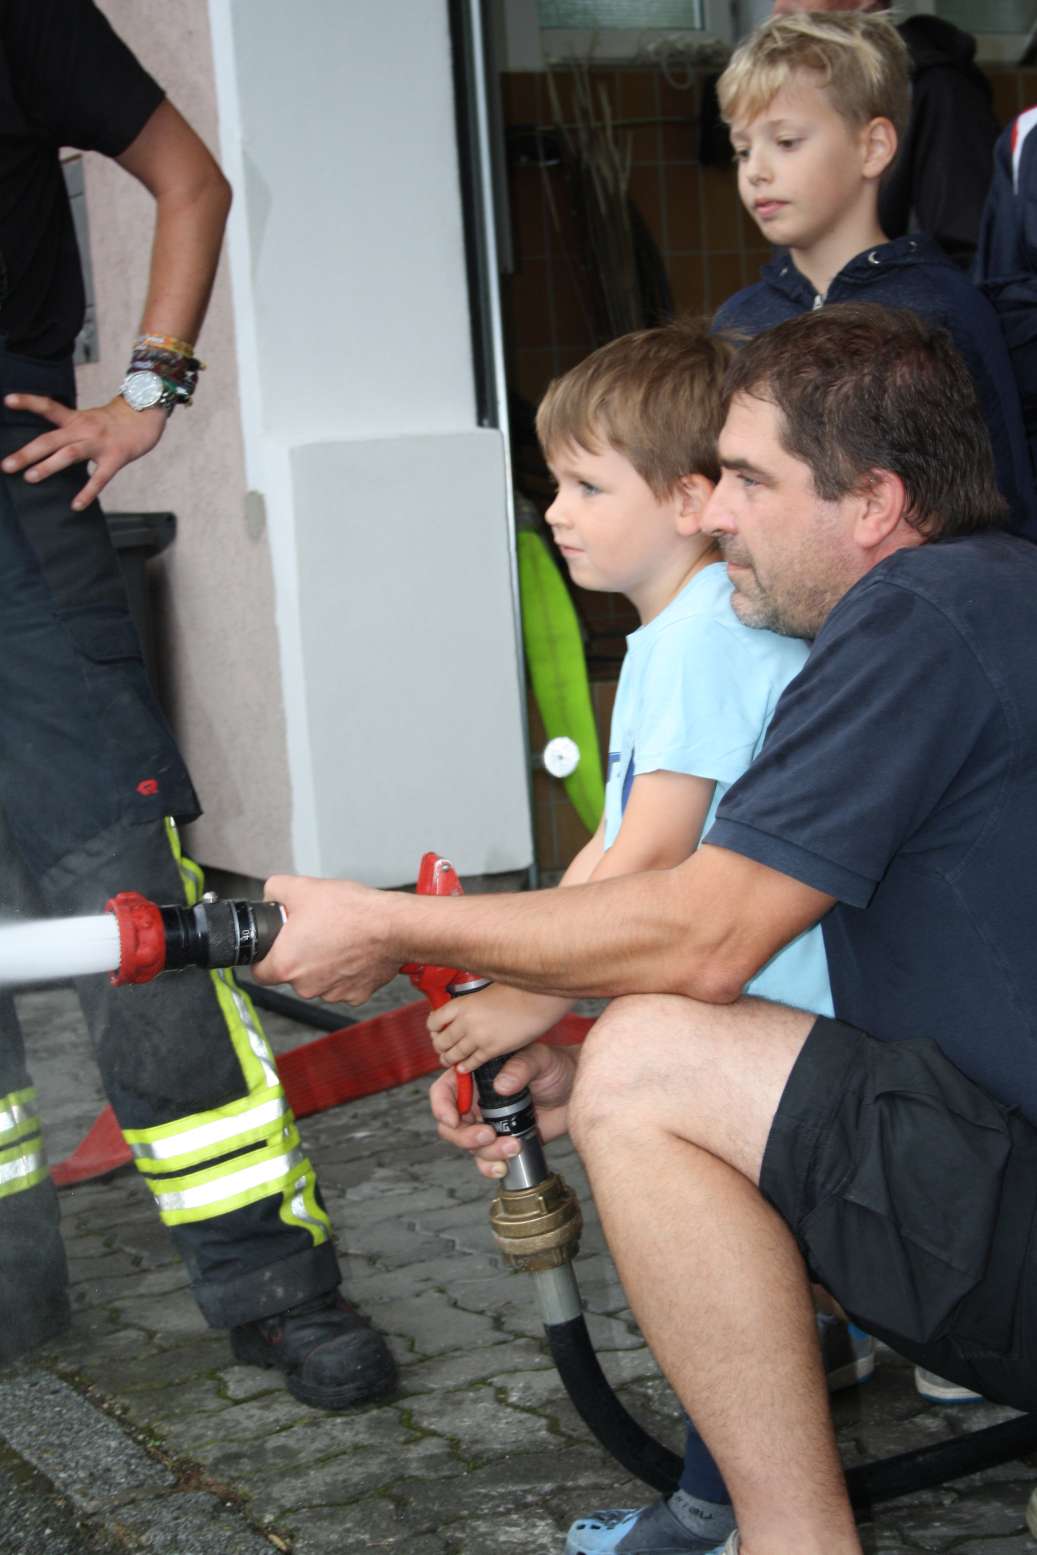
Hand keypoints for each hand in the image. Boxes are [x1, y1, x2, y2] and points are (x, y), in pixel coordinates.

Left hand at [2, 394, 166, 509]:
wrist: (147, 414)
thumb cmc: (116, 422)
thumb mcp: (89, 419)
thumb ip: (70, 430)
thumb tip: (49, 449)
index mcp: (75, 419)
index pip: (48, 407)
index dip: (28, 402)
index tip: (7, 401)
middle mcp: (84, 428)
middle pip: (50, 439)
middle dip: (26, 453)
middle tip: (6, 466)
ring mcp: (99, 443)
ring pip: (69, 454)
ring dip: (48, 466)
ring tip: (30, 478)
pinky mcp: (115, 457)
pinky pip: (100, 478)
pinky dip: (87, 492)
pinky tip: (76, 506)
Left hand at [254, 874, 401, 1002]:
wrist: (393, 926)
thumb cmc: (351, 911)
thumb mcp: (301, 887)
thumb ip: (274, 891)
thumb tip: (270, 897)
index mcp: (286, 965)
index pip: (258, 972)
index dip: (264, 956)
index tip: (275, 946)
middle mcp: (306, 986)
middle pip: (292, 974)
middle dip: (299, 954)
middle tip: (314, 931)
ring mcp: (332, 994)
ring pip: (317, 980)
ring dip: (323, 963)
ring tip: (337, 937)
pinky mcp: (356, 995)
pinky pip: (342, 983)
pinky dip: (345, 970)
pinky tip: (352, 950)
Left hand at [428, 982, 571, 1070]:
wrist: (538, 1000)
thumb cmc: (517, 990)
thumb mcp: (485, 990)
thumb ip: (470, 1004)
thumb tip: (459, 1010)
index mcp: (462, 1003)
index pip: (433, 1020)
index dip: (433, 1028)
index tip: (437, 1030)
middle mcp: (466, 1021)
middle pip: (440, 1041)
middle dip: (440, 1046)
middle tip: (444, 1048)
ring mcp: (478, 1037)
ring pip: (453, 1055)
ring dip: (449, 1059)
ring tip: (450, 1060)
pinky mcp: (492, 1050)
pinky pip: (471, 1063)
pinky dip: (465, 1067)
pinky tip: (464, 1067)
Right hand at [429, 1042, 578, 1179]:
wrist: (577, 1091)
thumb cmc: (557, 1067)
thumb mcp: (540, 1058)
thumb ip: (521, 1066)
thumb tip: (501, 1086)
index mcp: (478, 1077)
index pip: (446, 1090)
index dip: (441, 1106)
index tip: (454, 1119)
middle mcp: (479, 1102)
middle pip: (452, 1126)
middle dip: (464, 1136)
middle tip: (488, 1136)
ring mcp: (491, 1125)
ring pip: (470, 1147)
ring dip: (486, 1153)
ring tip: (514, 1146)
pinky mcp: (505, 1142)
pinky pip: (488, 1160)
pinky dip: (491, 1167)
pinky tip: (505, 1166)